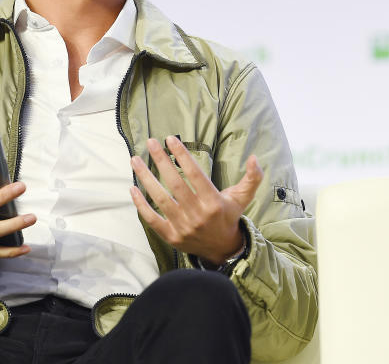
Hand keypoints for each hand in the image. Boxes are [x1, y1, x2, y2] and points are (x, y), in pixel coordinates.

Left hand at [130, 136, 262, 264]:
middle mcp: (197, 214)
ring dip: (146, 178)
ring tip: (135, 160)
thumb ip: (252, 178)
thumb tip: (255, 158)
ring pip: (161, 198)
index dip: (182, 156)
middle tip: (151, 142)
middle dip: (161, 161)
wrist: (222, 249)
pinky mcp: (171, 237)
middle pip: (175, 183)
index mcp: (214, 202)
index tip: (170, 139)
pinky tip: (132, 188)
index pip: (195, 174)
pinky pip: (152, 219)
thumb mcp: (242, 198)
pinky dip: (141, 205)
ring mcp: (183, 227)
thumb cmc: (229, 217)